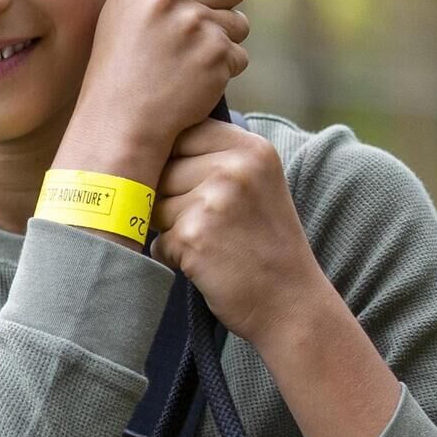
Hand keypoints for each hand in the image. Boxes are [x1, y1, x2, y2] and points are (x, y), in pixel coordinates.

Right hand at [58, 0, 246, 184]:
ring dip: (222, 42)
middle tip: (192, 33)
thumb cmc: (122, 66)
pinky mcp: (216, 57)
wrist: (120, 122)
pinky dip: (222, 71)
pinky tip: (192, 81)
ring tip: (186, 61)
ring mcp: (196, 26)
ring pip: (240, 21)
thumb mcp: (124, 10)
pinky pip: (239, 55)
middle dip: (222, 6)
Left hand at [149, 118, 322, 340]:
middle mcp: (235, 167)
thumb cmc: (265, 245)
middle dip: (171, 198)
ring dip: (170, 229)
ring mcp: (214, 200)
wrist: (291, 303)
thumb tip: (145, 147)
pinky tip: (207, 263)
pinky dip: (173, 256)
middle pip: (163, 169)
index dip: (175, 162)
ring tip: (211, 243)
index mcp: (251, 147)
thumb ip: (213, 159)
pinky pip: (157, 240)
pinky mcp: (194, 235)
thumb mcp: (255, 185)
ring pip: (154, 204)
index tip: (193, 186)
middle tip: (211, 225)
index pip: (181, 134)